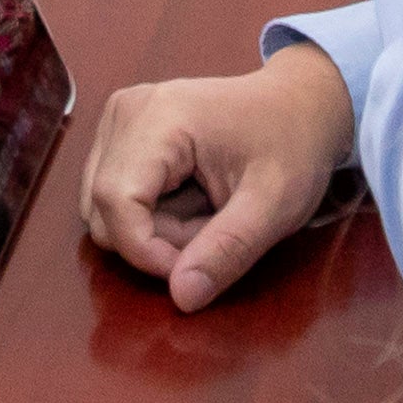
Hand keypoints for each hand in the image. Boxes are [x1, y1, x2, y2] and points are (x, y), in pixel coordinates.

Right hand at [81, 45, 354, 311]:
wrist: (298, 103)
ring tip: (205, 211)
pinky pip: (114, 194)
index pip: (116, 201)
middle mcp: (125, 111)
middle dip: (157, 240)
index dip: (147, 251)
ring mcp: (119, 118)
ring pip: (104, 207)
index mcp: (159, 117)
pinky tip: (189, 198)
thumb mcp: (274, 207)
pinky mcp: (120, 131)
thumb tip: (181, 298)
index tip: (198, 266)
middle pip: (105, 209)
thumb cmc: (292, 146)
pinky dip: (150, 214)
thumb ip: (227, 252)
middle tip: (215, 228)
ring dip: (154, 230)